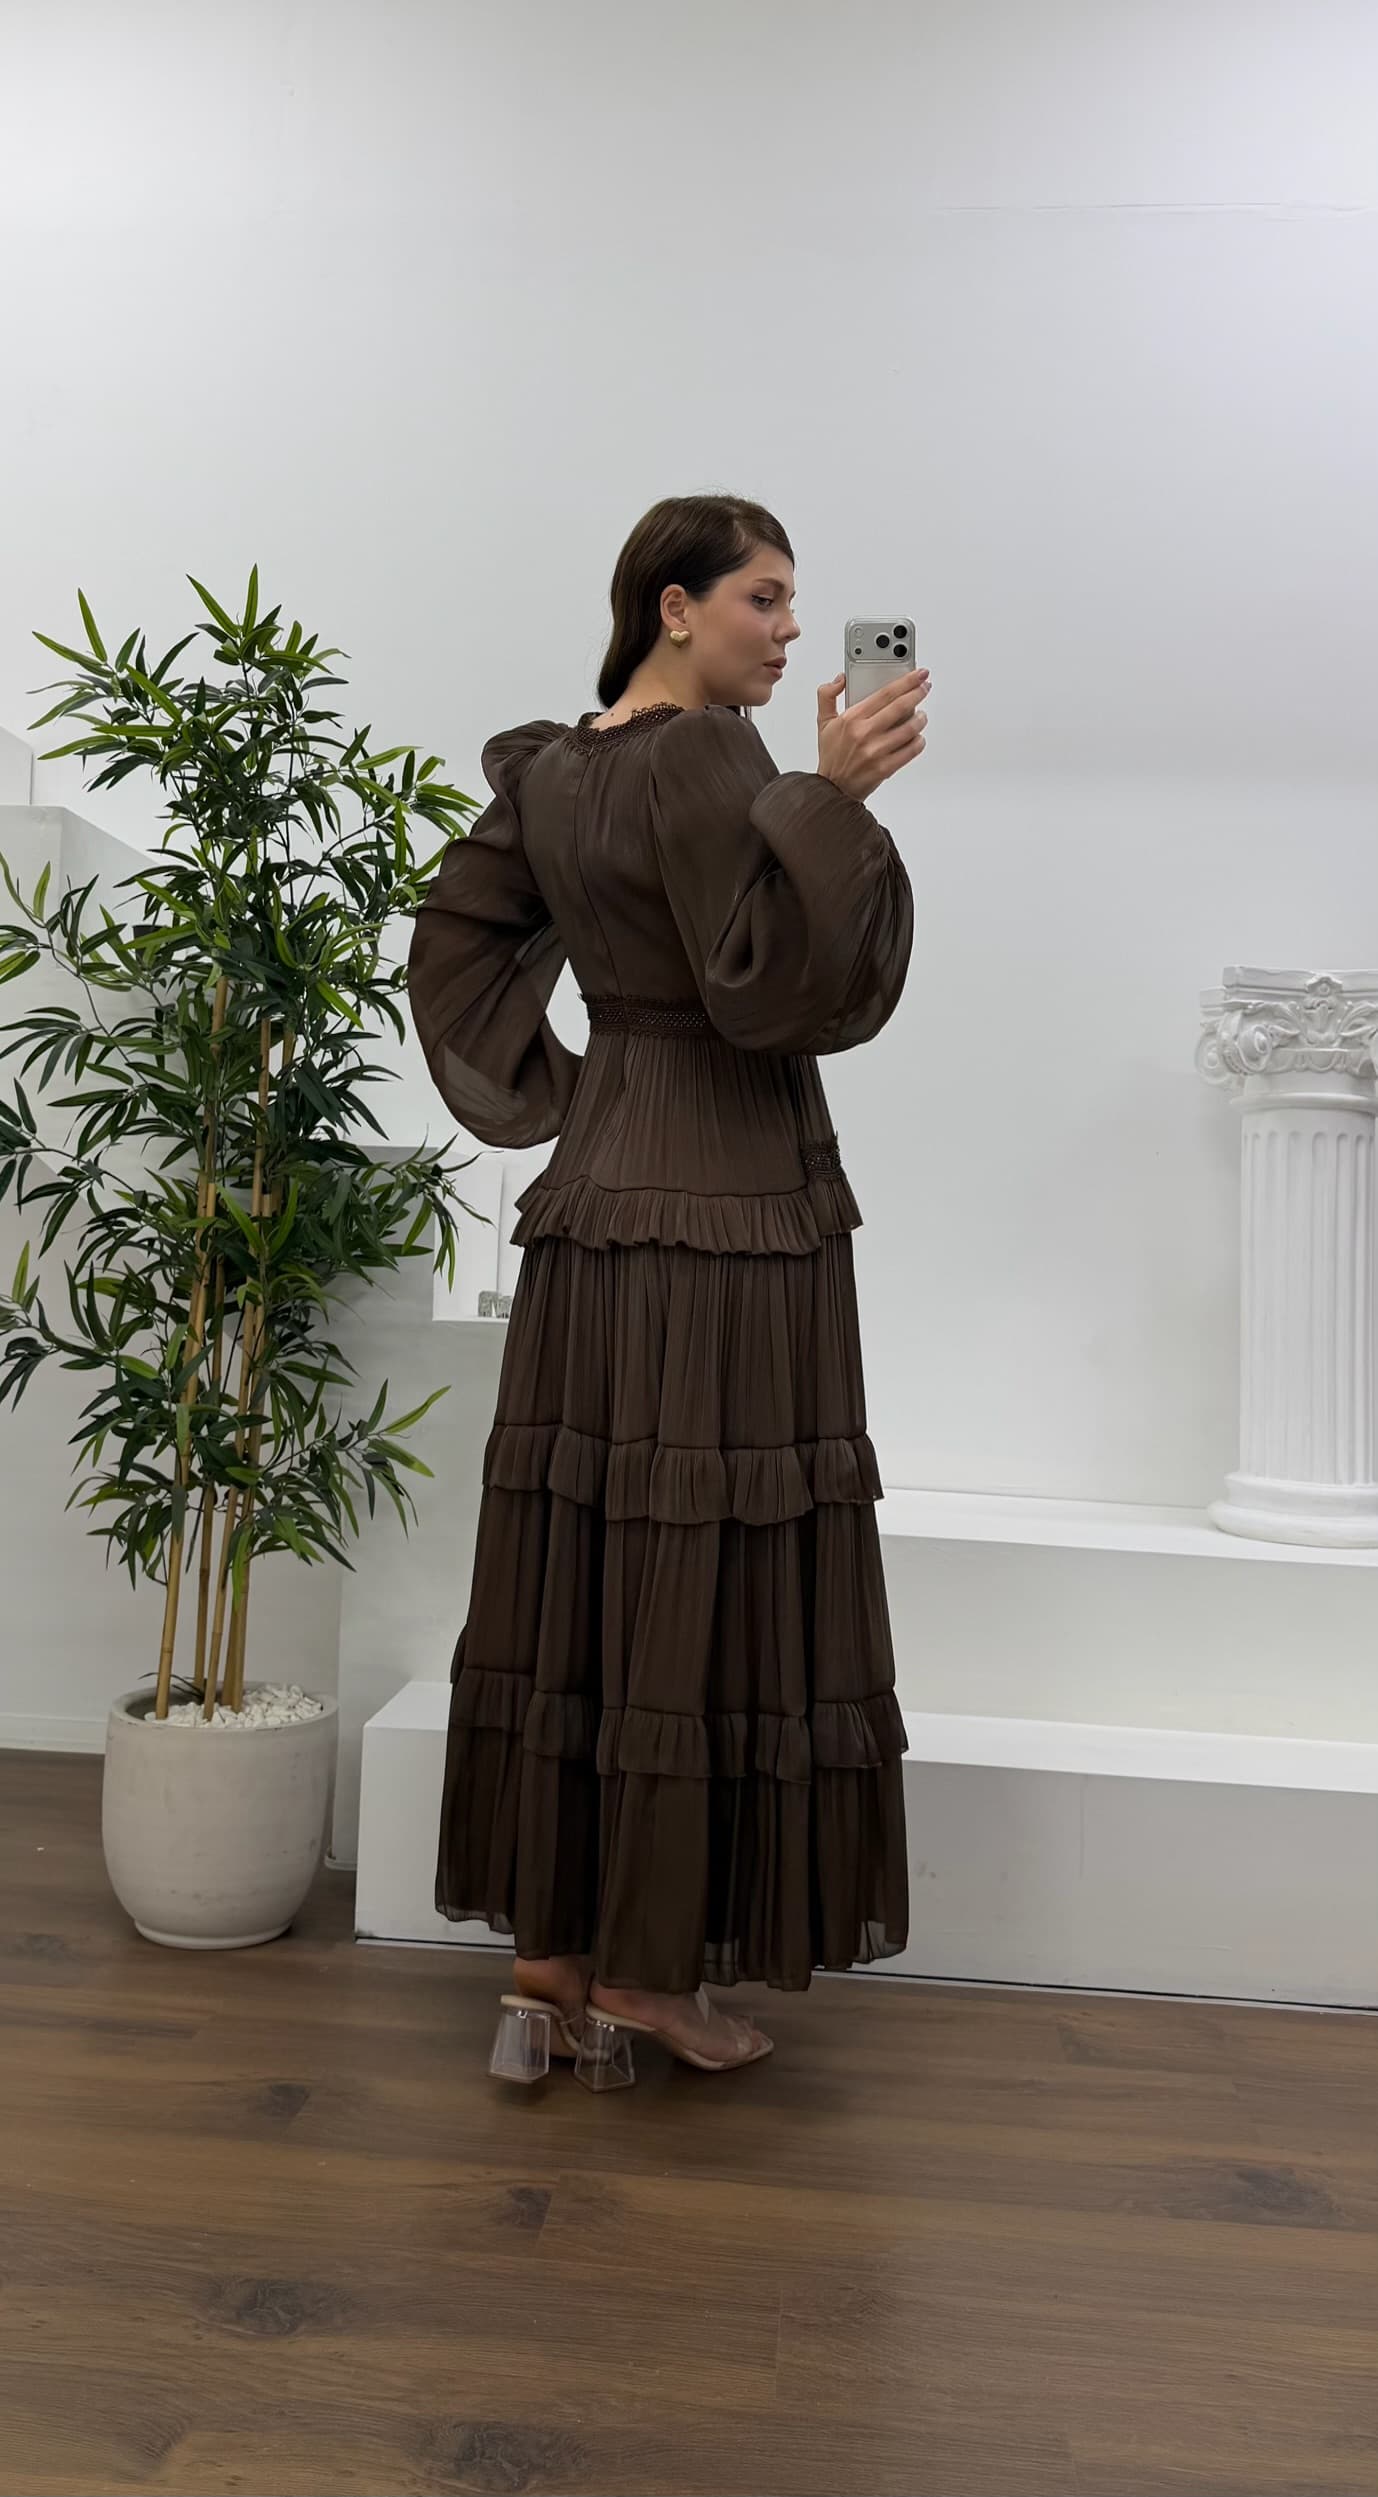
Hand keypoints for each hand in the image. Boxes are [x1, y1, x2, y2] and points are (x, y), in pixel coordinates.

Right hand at [816, 665, 928, 803]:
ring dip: (921, 719)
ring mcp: (876, 751)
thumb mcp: (824, 722)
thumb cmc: (832, 756)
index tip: (918, 674)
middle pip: (901, 706)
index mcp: (852, 718)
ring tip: (921, 715)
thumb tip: (840, 679)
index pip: (885, 693)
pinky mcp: (885, 768)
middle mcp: (864, 733)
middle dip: (918, 693)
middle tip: (926, 687)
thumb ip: (827, 696)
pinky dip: (919, 742)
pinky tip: (918, 738)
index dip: (906, 681)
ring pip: (910, 728)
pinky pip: (911, 750)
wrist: (833, 789)